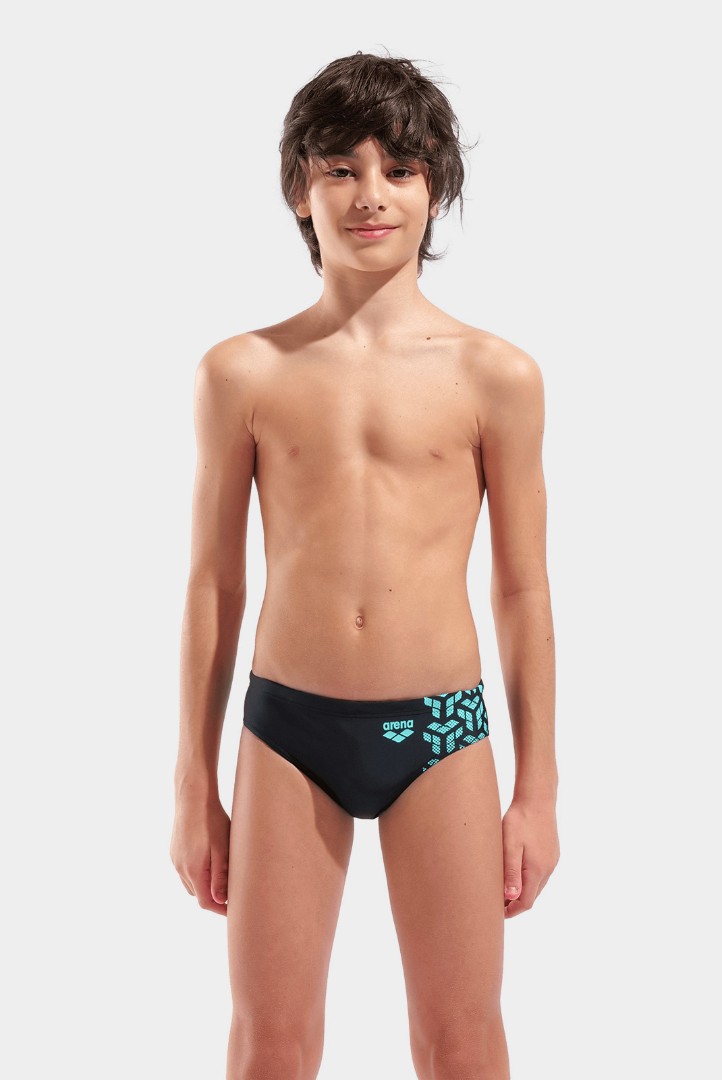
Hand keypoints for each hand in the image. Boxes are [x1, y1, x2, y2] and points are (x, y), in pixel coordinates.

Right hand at [170, 794, 230, 915]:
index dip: (221, 909)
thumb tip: (220, 901)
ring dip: (205, 886)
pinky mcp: (174, 851)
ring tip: (224, 880)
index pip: (206, 902)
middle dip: (214, 899)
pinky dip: (198, 875)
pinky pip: (185, 871)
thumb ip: (220, 876)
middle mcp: (180, 868)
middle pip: (198, 895)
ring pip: (191, 884)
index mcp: (192, 870)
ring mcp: (175, 859)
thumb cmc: (211, 820)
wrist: (193, 796)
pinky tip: (210, 864)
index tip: (236, 910)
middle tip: (234, 895)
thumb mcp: (222, 848)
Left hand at [501, 797, 559, 917]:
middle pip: (532, 896)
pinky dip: (528, 879)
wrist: (537, 798)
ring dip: (522, 890)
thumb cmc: (520, 820)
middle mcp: (547, 869)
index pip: (525, 902)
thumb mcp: (510, 845)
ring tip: (502, 888)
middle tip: (495, 902)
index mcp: (537, 870)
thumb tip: (511, 898)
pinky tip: (515, 871)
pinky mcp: (552, 853)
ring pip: (536, 885)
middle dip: (515, 903)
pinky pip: (540, 874)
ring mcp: (552, 861)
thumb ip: (511, 872)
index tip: (495, 912)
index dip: (511, 911)